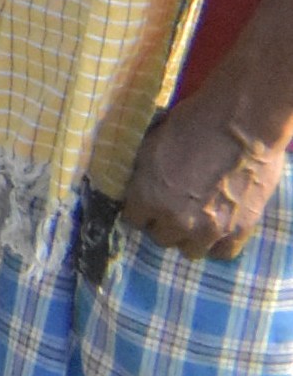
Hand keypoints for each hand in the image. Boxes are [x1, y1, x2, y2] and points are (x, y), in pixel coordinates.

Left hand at [118, 84, 290, 257]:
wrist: (243, 124)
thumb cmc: (193, 123)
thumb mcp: (151, 143)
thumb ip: (142, 173)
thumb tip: (136, 183)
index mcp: (147, 196)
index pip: (133, 219)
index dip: (139, 209)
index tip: (146, 201)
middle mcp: (176, 219)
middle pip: (160, 237)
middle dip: (163, 223)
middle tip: (173, 206)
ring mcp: (210, 229)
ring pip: (190, 250)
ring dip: (189, 236)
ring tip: (195, 218)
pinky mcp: (240, 229)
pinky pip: (223, 252)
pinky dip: (218, 243)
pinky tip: (217, 228)